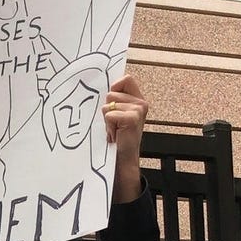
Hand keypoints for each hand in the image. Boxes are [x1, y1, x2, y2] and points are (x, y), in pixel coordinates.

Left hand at [105, 74, 149, 201]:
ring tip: (114, 130)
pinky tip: (115, 135)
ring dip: (107, 120)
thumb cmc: (117, 138)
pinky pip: (109, 114)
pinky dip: (108, 126)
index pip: (126, 79)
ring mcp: (138, 110)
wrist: (122, 160)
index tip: (111, 105)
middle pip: (112, 93)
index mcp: (138, 100)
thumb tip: (99, 86)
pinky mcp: (133, 118)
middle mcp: (141, 103)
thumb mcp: (116, 115)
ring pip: (108, 104)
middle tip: (114, 125)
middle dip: (107, 109)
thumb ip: (114, 100)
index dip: (115, 88)